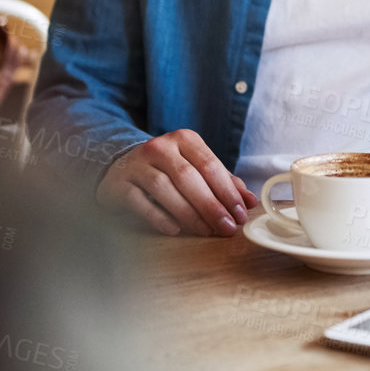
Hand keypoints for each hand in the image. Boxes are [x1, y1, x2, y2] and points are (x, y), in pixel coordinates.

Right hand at [95, 129, 258, 236]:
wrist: (123, 167)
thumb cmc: (169, 170)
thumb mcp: (196, 168)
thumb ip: (223, 183)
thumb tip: (250, 202)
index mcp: (184, 139)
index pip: (210, 165)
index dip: (227, 192)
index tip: (240, 215)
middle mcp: (159, 147)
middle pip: (189, 177)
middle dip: (211, 206)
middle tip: (227, 228)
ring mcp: (137, 164)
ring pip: (165, 188)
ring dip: (188, 213)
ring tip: (205, 231)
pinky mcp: (119, 184)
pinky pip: (140, 202)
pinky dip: (159, 217)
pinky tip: (175, 230)